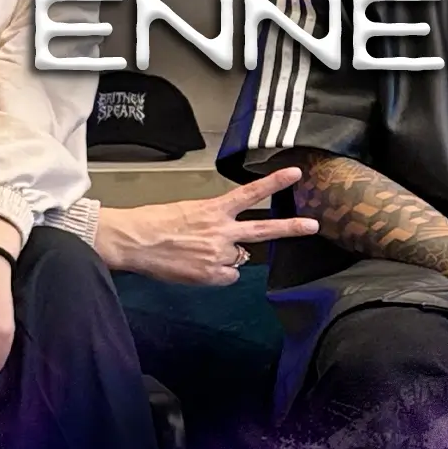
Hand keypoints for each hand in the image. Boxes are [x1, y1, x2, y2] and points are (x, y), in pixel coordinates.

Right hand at [94, 167, 314, 284]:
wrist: (134, 241)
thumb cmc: (155, 222)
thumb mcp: (189, 210)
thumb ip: (215, 220)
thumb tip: (229, 239)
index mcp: (214, 209)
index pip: (250, 192)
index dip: (274, 182)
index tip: (295, 173)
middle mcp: (221, 231)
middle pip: (263, 230)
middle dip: (291, 227)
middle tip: (313, 225)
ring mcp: (218, 254)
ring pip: (240, 257)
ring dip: (228, 256)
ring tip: (200, 251)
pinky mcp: (211, 274)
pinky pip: (228, 275)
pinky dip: (218, 273)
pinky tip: (198, 267)